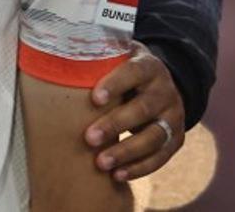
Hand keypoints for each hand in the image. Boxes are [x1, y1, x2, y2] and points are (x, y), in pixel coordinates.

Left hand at [84, 41, 184, 180]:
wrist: (158, 82)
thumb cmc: (123, 70)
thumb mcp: (116, 58)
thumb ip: (96, 59)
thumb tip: (58, 59)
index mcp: (148, 66)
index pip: (133, 72)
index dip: (115, 85)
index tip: (95, 99)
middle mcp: (165, 91)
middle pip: (142, 109)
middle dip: (115, 125)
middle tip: (89, 138)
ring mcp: (173, 116)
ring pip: (153, 137)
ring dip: (126, 152)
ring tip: (101, 162)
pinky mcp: (176, 139)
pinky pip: (160, 157)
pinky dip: (139, 168)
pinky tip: (118, 175)